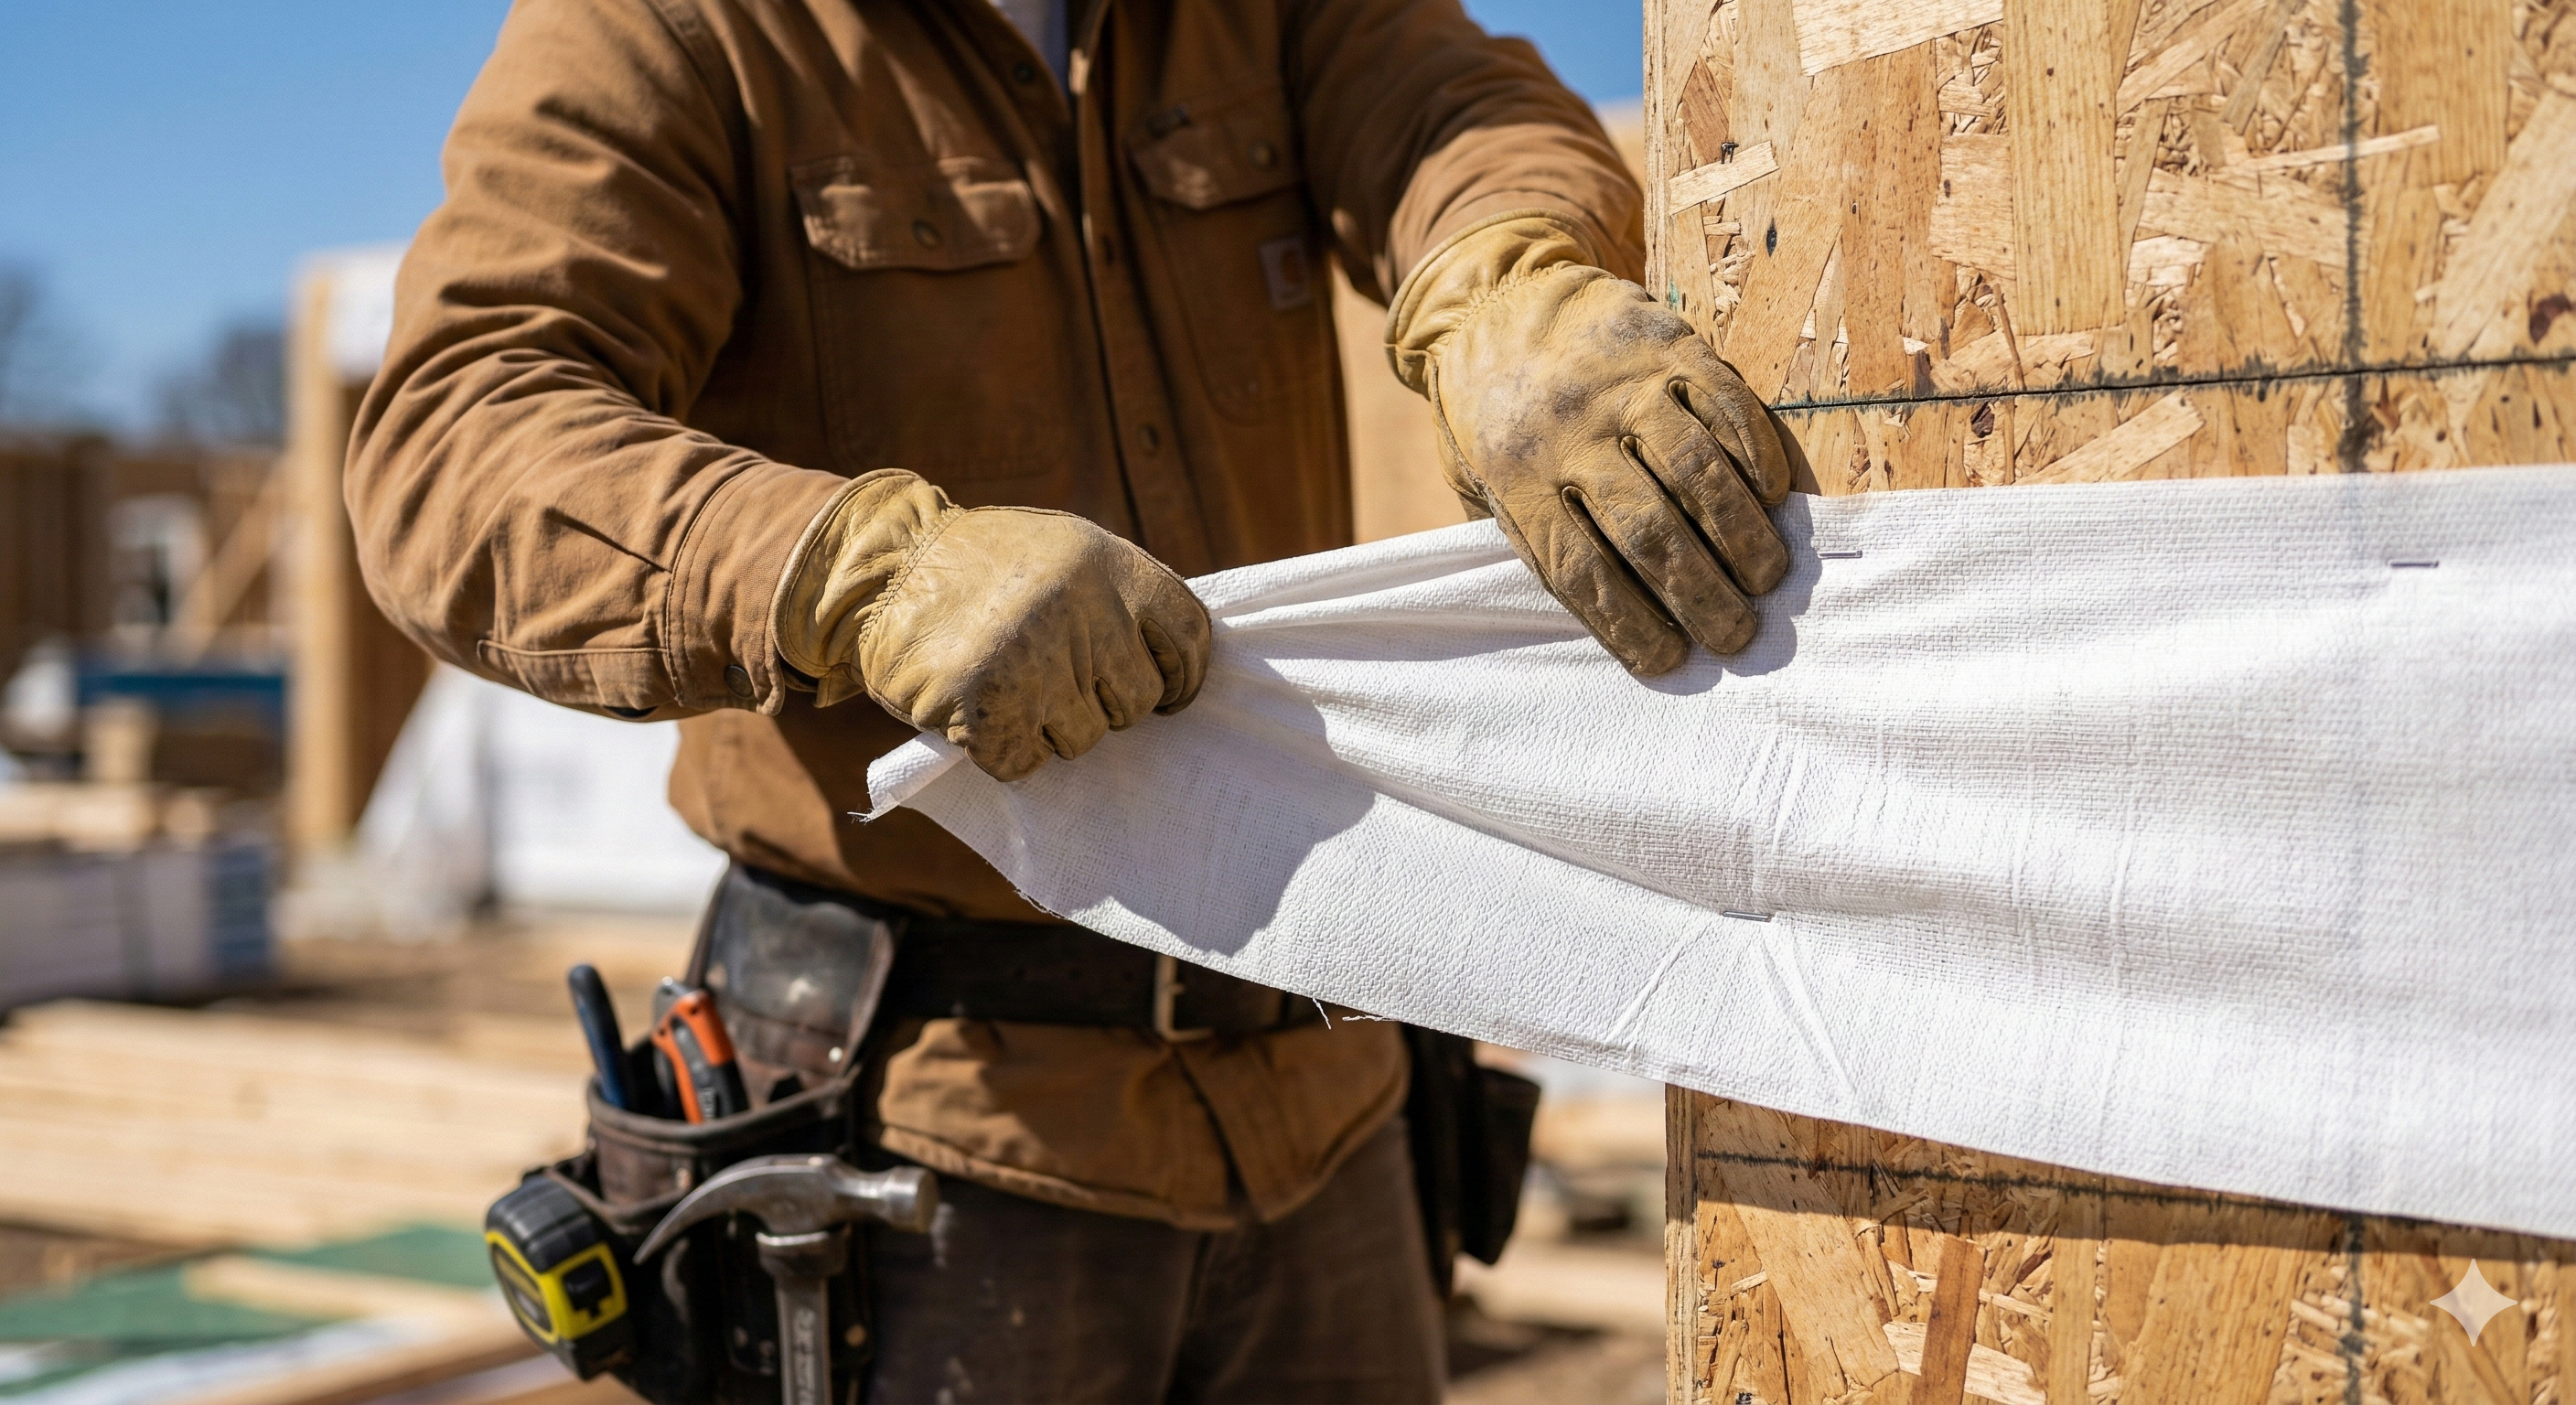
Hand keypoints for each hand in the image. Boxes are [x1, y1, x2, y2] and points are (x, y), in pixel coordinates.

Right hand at [776, 476, 1209, 780]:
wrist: (885, 564)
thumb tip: (1180, 669)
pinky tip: (979, 709)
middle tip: (1055, 678)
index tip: (1166, 690)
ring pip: (1085, 739)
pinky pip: (1026, 764)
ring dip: (1049, 727)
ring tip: (1010, 682)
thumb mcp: (1066, 552)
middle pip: (1138, 700)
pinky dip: (1004, 750)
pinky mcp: (988, 709)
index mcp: (1108, 563)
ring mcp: (1033, 661)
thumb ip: (1122, 599)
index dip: (1182, 674)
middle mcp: (1079, 609)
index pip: (1189, 636)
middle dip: (1103, 702)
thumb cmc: (986, 566)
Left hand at [1391, 215, 1791, 674]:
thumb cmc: (1494, 415)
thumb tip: (1621, 618)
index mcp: (1518, 480)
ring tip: (1766, 579)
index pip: (1581, 573)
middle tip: (1738, 635)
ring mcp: (1624, 385)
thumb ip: (1538, 539)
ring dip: (1742, 536)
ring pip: (1696, 472)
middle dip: (1702, 595)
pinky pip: (1726, 407)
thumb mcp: (1482, 483)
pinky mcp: (1669, 344)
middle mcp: (1571, 433)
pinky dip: (1757, 458)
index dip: (1633, 625)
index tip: (1674, 662)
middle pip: (1648, 532)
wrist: (1494, 296)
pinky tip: (1773, 499)